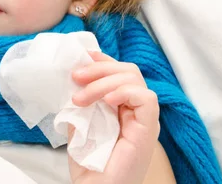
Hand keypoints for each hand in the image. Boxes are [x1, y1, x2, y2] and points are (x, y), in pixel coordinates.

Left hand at [67, 51, 160, 183]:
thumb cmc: (88, 163)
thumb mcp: (79, 122)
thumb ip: (81, 100)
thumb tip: (74, 76)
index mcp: (121, 106)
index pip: (119, 71)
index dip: (102, 60)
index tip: (82, 58)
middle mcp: (135, 109)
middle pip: (127, 70)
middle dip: (99, 68)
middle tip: (75, 77)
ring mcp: (143, 118)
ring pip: (133, 78)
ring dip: (103, 81)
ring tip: (81, 98)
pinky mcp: (148, 128)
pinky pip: (146, 98)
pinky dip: (124, 91)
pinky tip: (107, 101)